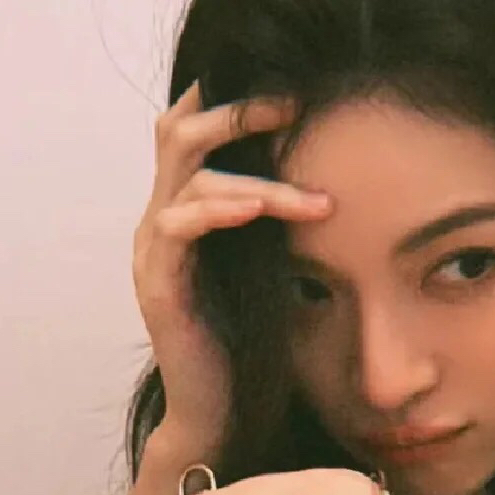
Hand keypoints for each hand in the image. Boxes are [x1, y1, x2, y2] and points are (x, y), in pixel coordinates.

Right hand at [134, 80, 332, 454]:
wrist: (219, 411)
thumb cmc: (253, 337)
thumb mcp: (272, 259)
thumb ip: (283, 213)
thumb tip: (340, 168)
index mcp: (185, 208)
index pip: (191, 125)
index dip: (229, 94)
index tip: (294, 83)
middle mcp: (161, 219)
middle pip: (177, 128)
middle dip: (237, 108)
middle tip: (297, 102)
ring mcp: (153, 249)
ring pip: (186, 172)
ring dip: (259, 176)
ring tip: (316, 197)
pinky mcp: (158, 283)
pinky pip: (180, 224)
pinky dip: (223, 208)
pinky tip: (262, 208)